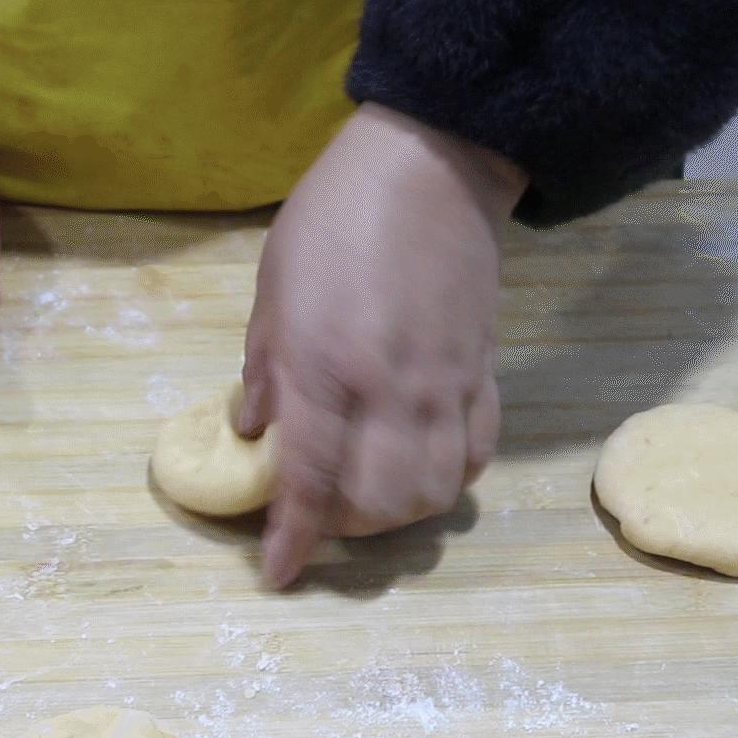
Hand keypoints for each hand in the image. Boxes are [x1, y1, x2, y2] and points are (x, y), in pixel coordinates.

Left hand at [241, 104, 524, 586]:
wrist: (432, 165)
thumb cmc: (335, 216)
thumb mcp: (272, 284)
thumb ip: (265, 364)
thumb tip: (253, 432)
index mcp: (325, 364)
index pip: (309, 478)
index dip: (292, 537)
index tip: (277, 573)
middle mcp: (389, 389)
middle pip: (378, 503)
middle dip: (342, 530)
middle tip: (315, 516)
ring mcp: (445, 385)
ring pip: (432, 493)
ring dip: (396, 516)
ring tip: (366, 499)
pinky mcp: (484, 373)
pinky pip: (475, 456)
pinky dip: (447, 482)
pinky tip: (420, 472)